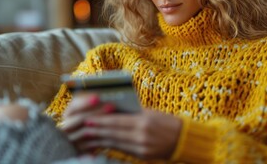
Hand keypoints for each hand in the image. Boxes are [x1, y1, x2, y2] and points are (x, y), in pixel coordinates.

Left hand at [61, 93, 181, 159]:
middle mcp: (141, 136)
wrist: (183, 139)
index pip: (117, 121)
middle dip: (98, 130)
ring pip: (116, 143)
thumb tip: (113, 111)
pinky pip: (123, 150)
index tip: (89, 118)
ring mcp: (142, 147)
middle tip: (84, 127)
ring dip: (101, 140)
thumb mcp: (150, 113)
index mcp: (143, 122)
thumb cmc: (166, 122)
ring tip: (89, 137)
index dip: (101, 121)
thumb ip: (133, 113)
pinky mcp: (143, 156)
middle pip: (114, 133)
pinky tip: (103, 144)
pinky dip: (112, 146)